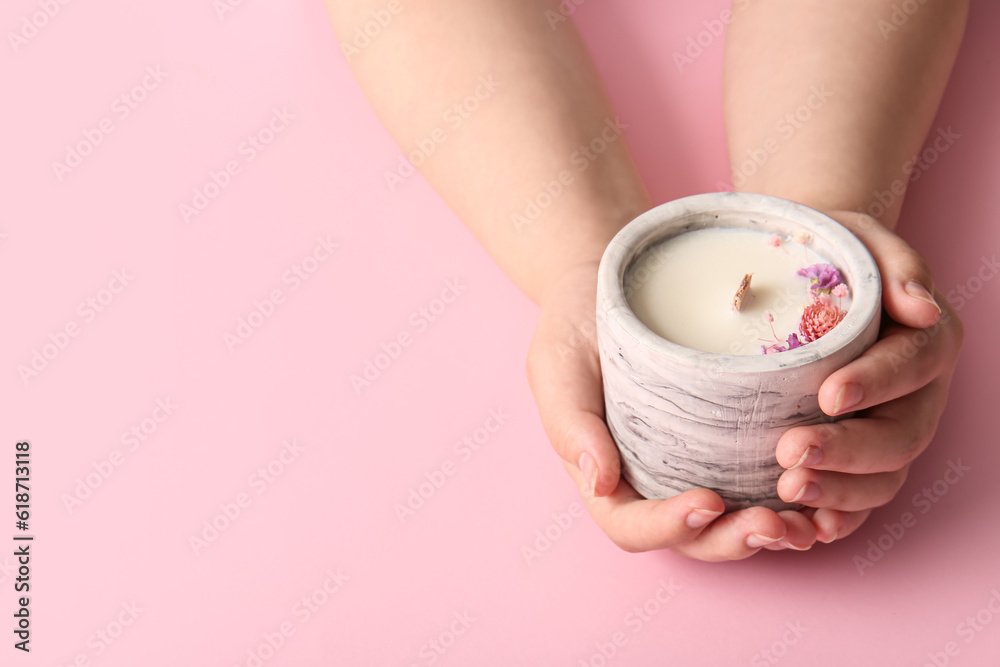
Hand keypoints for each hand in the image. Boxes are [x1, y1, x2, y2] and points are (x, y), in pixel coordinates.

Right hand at [527, 262, 817, 560]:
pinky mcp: (725, 444)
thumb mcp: (557, 365)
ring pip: (731, 524)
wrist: (605, 286)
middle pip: (693, 539)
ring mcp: (690, 469)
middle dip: (734, 541)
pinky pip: (758, 486)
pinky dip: (792, 502)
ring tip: (811, 521)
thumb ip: (569, 422)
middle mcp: (650, 485)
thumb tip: (598, 481)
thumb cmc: (574, 326)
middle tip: (777, 525)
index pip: (632, 525)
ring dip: (771, 533)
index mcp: (604, 478)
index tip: (708, 501)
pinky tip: (825, 490)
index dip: (670, 527)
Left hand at [773, 210, 964, 541]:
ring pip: (884, 478)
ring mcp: (892, 431)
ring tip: (787, 488)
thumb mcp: (858, 237)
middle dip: (848, 450)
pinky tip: (805, 526)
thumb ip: (893, 262)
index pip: (913, 365)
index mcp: (926, 339)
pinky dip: (838, 518)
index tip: (828, 394)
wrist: (803, 277)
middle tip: (790, 452)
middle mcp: (918, 394)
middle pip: (901, 435)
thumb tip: (920, 304)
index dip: (877, 383)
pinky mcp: (861, 461)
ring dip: (839, 491)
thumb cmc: (830, 252)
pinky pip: (860, 501)